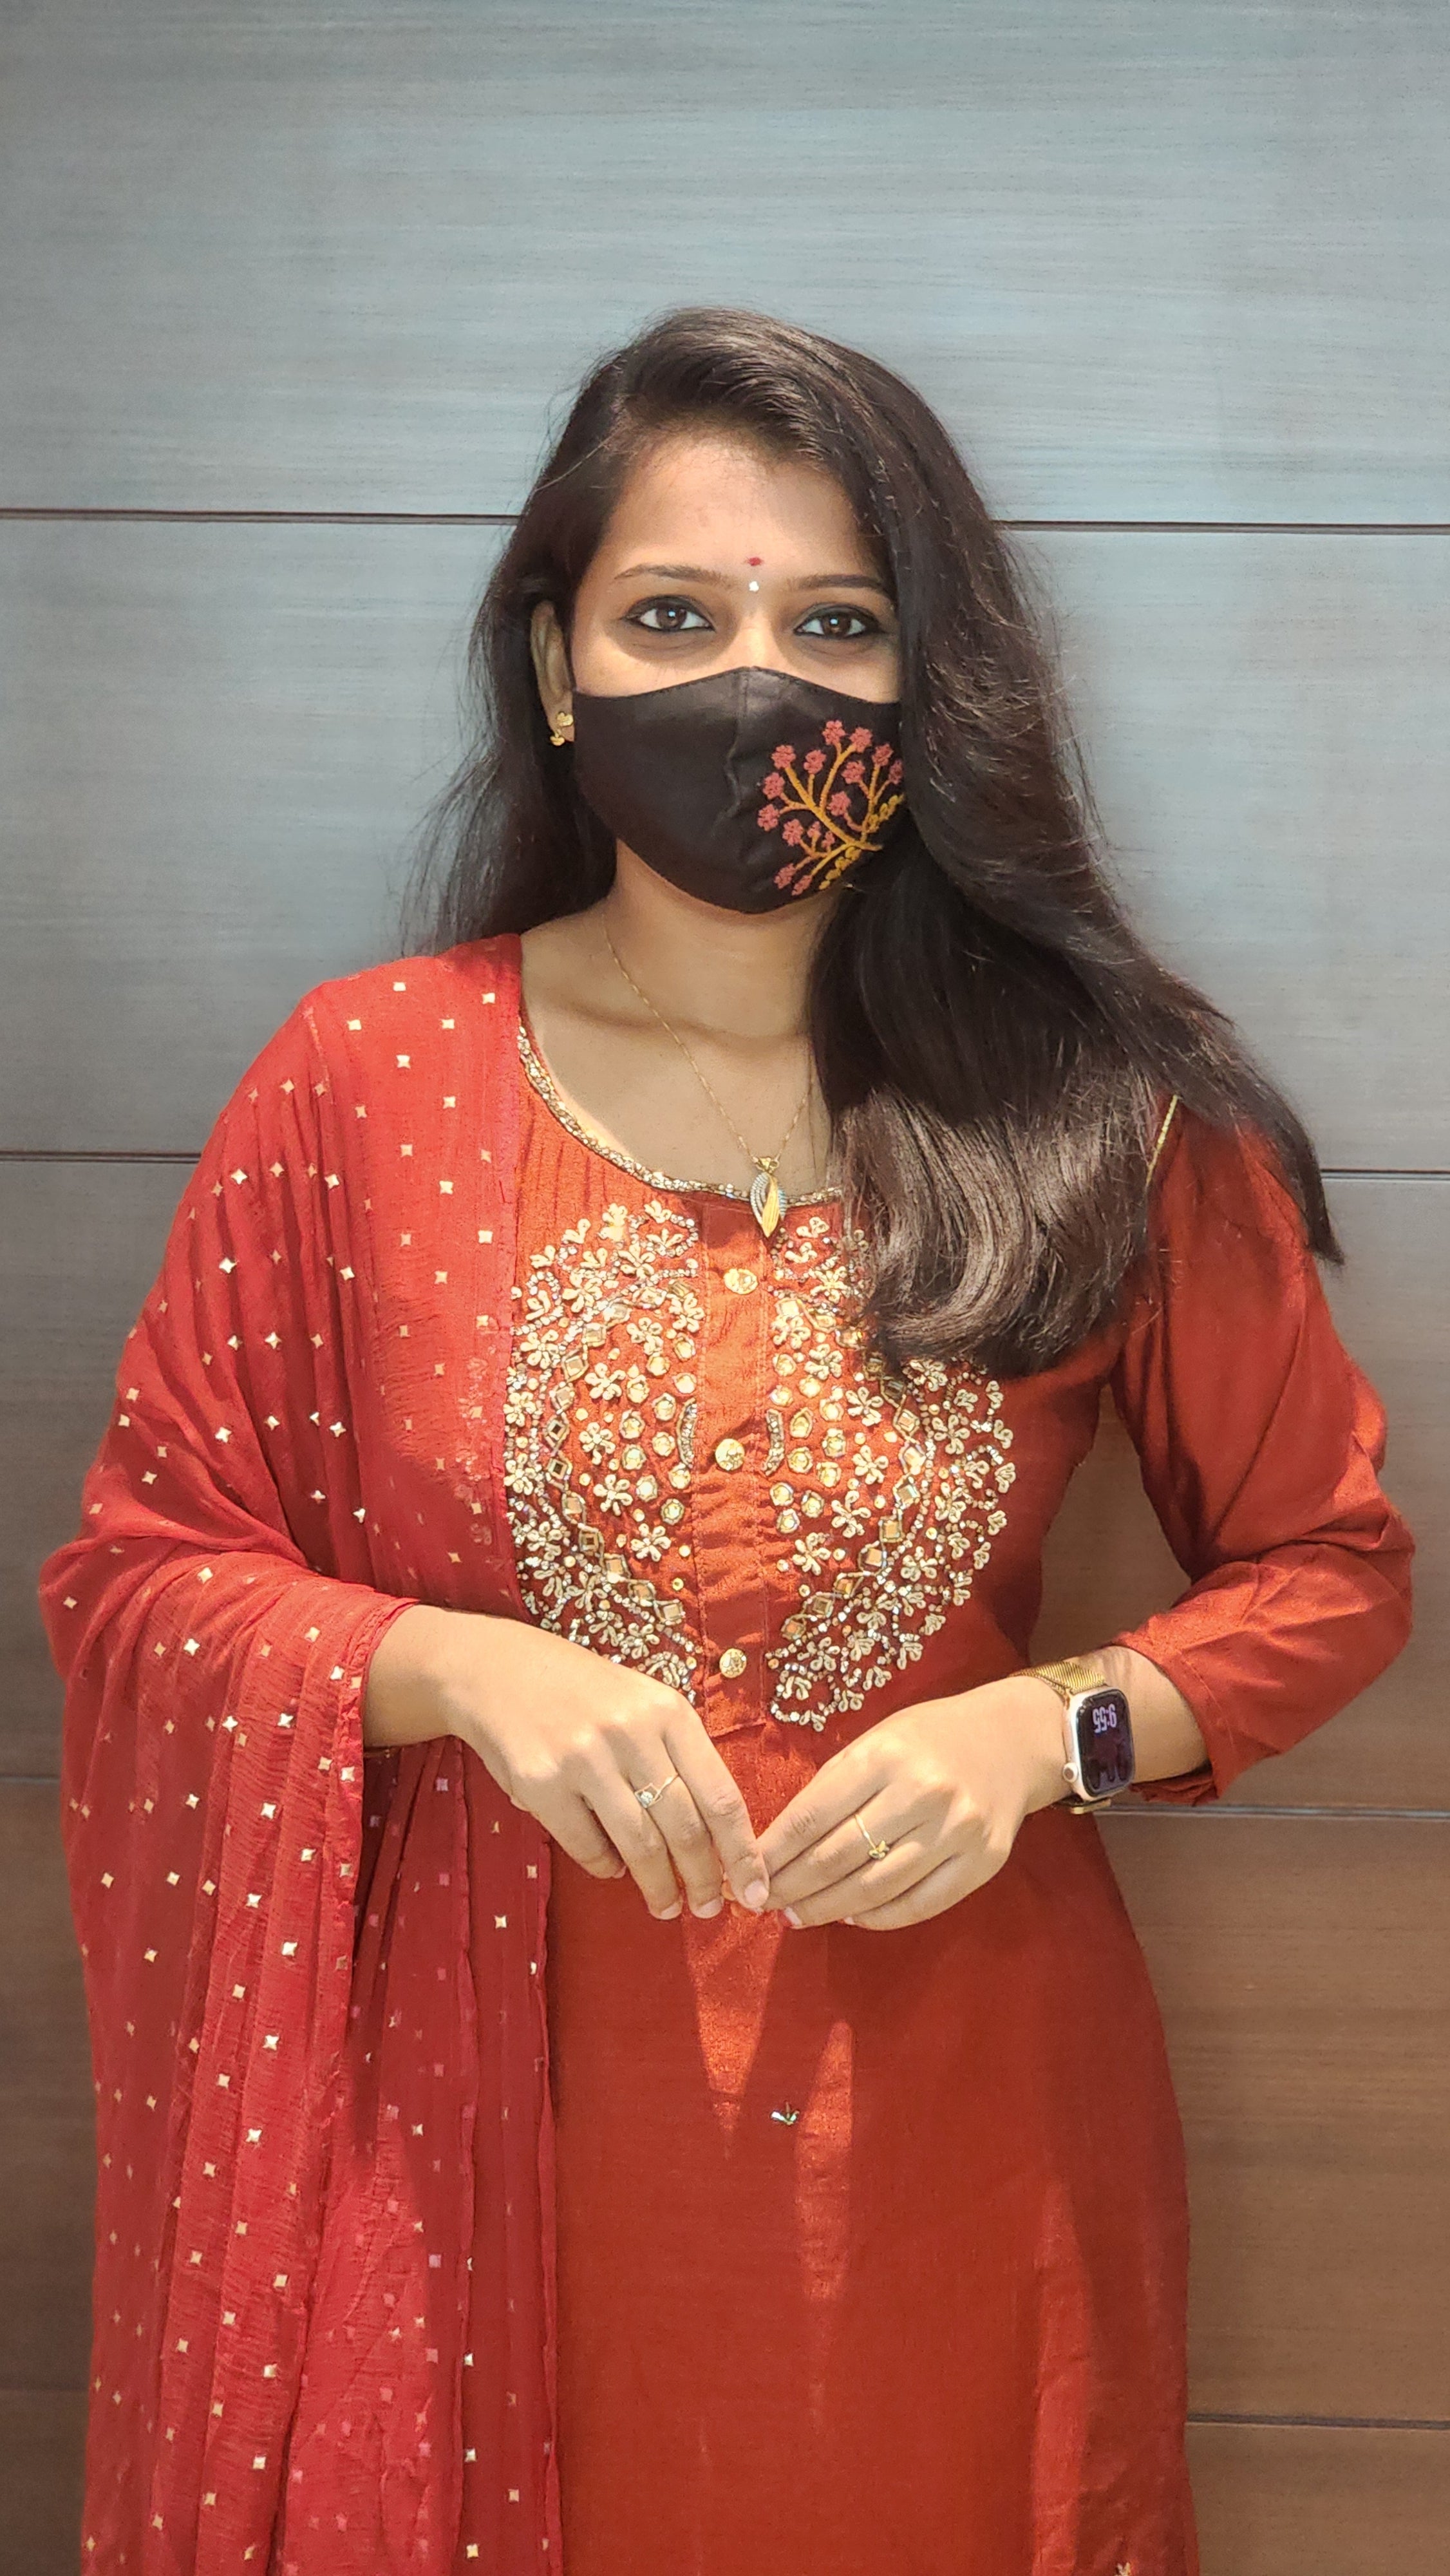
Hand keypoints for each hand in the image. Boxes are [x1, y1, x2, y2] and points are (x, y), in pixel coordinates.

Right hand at [372, 1606, 769, 1922]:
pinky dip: (607, 1868)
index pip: (721, 1796)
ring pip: (640, 1846)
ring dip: (658, 1887)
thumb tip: (715, 1839)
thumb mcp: (642, 1704)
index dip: (741, 1853)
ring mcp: (583, 1758)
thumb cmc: (584, 1692)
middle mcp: (631, 1733)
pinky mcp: (541, 1784)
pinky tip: (614, 1870)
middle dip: (702, 1880)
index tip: (755, 1892)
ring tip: (665, 1905)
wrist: (497, 1670)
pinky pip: (588, 1846)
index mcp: (668, 1712)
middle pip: (684, 1829)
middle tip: (707, 1909)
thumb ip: (679, 1757)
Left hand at [756, 1676, 1067, 1930]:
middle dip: (793, 1888)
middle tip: (764, 1905)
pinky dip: (878, 1917)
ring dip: (828, 1909)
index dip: (773, 1853)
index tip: (746, 1876)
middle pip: (839, 1858)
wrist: (1011, 1739)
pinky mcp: (983, 1862)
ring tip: (797, 1917)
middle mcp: (922, 1793)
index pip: (812, 1816)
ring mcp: (957, 1831)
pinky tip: (851, 1916)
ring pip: (876, 1888)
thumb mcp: (875, 1742)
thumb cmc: (928, 1739)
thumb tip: (779, 1846)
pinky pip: (919, 1905)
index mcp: (885, 1756)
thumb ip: (832, 1788)